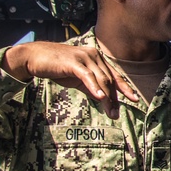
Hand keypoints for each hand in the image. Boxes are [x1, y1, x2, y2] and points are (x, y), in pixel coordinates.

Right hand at [3, 42, 137, 117]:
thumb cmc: (57, 67)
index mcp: (97, 59)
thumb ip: (91, 86)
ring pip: (101, 79)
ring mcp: (84, 57)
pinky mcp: (73, 62)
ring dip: (107, 97)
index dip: (125, 88)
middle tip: (116, 114)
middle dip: (115, 98)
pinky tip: (99, 97)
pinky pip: (87, 76)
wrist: (35, 57)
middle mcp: (94, 56)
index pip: (114, 75)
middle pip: (109, 80)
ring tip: (111, 112)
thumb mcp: (77, 78)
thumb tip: (103, 98)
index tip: (135, 99)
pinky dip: (94, 87)